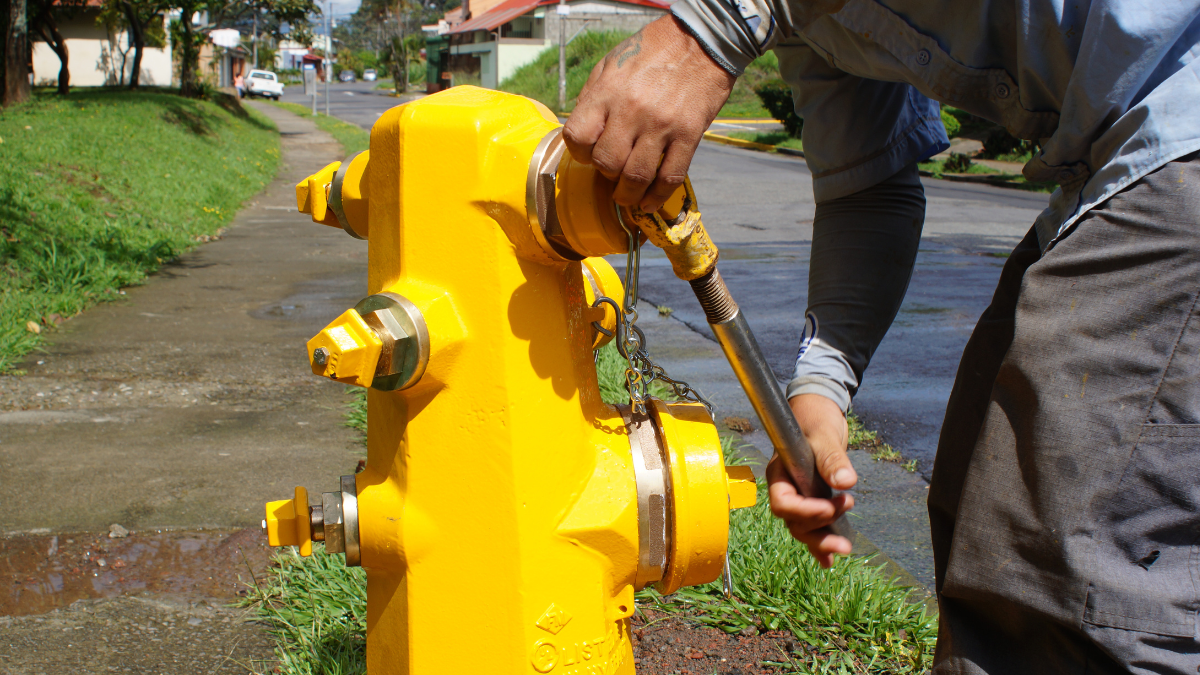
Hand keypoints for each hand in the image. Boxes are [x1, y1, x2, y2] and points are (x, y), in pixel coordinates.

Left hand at [562, 16, 734, 211]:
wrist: (700, 41)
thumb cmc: (650, 51)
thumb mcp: (610, 64)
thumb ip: (592, 99)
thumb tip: (582, 134)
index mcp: (607, 92)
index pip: (578, 138)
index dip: (579, 152)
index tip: (588, 153)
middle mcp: (632, 111)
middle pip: (607, 163)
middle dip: (606, 174)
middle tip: (612, 171)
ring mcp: (662, 126)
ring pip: (636, 177)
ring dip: (627, 194)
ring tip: (626, 196)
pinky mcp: (689, 135)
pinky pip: (670, 177)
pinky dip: (657, 197)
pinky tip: (649, 202)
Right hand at [767, 394, 857, 567]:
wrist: (819, 413)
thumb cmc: (815, 419)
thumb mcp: (825, 436)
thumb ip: (833, 459)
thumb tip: (846, 482)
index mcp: (780, 474)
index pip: (783, 503)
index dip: (805, 511)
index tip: (830, 508)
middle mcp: (786, 488)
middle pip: (794, 522)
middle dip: (818, 532)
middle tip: (845, 538)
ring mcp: (799, 496)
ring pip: (803, 528)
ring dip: (822, 540)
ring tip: (846, 547)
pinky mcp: (813, 499)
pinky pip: (813, 526)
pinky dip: (821, 544)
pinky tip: (829, 561)